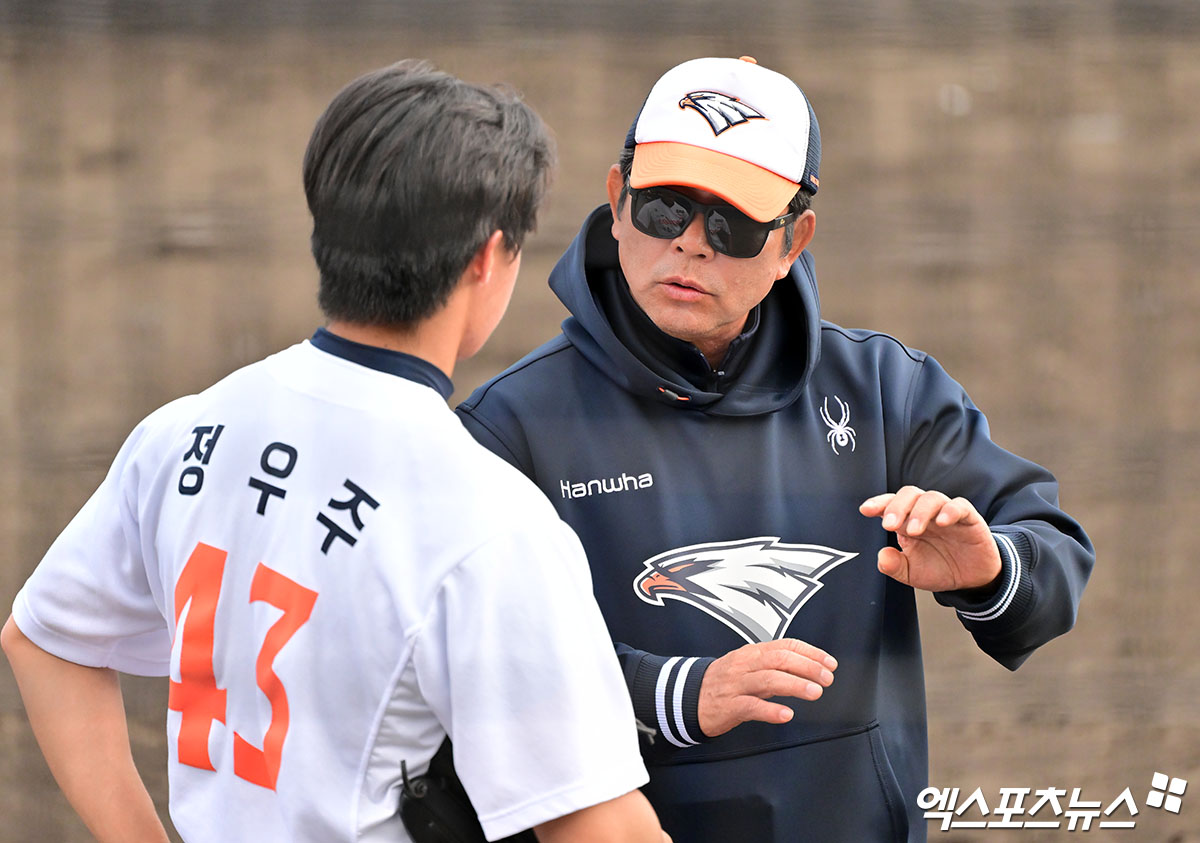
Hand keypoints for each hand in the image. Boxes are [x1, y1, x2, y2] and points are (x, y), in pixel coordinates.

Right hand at [698, 639, 836, 737]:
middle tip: (827, 679)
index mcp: (752, 652)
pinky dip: (770, 710)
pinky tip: (786, 714)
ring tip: (815, 693)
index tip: (830, 664)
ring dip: (794, 685)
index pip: (785, 645)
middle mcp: (744, 665)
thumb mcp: (748, 667)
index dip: (810, 653)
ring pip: (767, 680)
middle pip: (779, 659)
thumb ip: (774, 667)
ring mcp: (735, 685)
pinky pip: (750, 707)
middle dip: (807, 667)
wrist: (686, 698)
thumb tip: (809, 669)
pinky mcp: (728, 706)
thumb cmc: (724, 683)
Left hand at [859, 486, 1000, 592]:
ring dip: (920, 511)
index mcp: (907, 521)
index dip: (878, 503)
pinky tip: (943, 522)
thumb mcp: (912, 573)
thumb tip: (882, 556)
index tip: (865, 510)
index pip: (890, 504)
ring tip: (914, 530)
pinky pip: (960, 506)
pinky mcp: (969, 518)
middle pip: (909, 494)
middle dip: (896, 506)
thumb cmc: (939, 568)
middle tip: (889, 525)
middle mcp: (925, 513)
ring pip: (931, 498)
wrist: (972, 579)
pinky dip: (950, 510)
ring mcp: (946, 513)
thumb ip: (894, 566)